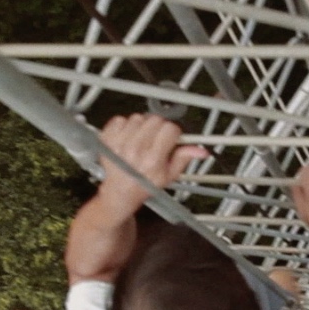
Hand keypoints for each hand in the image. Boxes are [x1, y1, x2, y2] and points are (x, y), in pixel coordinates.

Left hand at [94, 114, 209, 214]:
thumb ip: (184, 159)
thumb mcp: (169, 176)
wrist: (120, 192)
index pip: (170, 129)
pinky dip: (124, 125)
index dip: (173, 133)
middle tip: (156, 139)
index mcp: (152, 159)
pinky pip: (119, 119)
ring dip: (141, 126)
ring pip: (138, 117)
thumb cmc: (144, 184)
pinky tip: (127, 137)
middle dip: (158, 127)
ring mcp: (119, 143)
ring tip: (141, 140)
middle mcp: (135, 149)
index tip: (170, 139)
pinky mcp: (107, 139)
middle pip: (155, 120)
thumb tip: (201, 150)